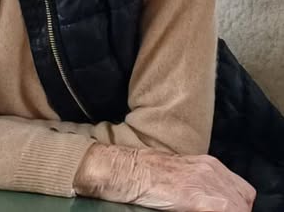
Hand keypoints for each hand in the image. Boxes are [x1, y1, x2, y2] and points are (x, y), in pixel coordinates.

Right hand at [74, 143, 255, 211]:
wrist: (127, 170)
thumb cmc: (148, 175)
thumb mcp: (183, 176)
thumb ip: (202, 185)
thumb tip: (212, 203)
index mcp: (211, 165)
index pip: (242, 192)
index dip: (237, 208)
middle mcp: (212, 170)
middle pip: (244, 201)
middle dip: (235, 211)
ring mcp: (205, 182)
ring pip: (237, 207)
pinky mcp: (196, 197)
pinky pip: (226, 211)